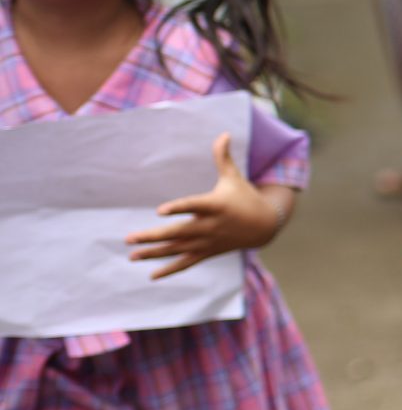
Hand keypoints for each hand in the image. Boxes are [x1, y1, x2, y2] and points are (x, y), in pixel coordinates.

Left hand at [127, 133, 288, 277]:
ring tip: (132, 255)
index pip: (194, 206)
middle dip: (153, 236)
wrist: (264, 225)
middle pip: (178, 232)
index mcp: (215, 205)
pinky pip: (187, 263)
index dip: (178, 208)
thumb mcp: (234, 177)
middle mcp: (210, 226)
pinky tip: (152, 275)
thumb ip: (223, 158)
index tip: (160, 210)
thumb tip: (224, 133)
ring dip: (154, 253)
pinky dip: (170, 270)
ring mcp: (208, 241)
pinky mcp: (208, 252)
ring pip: (178, 249)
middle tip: (130, 238)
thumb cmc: (244, 196)